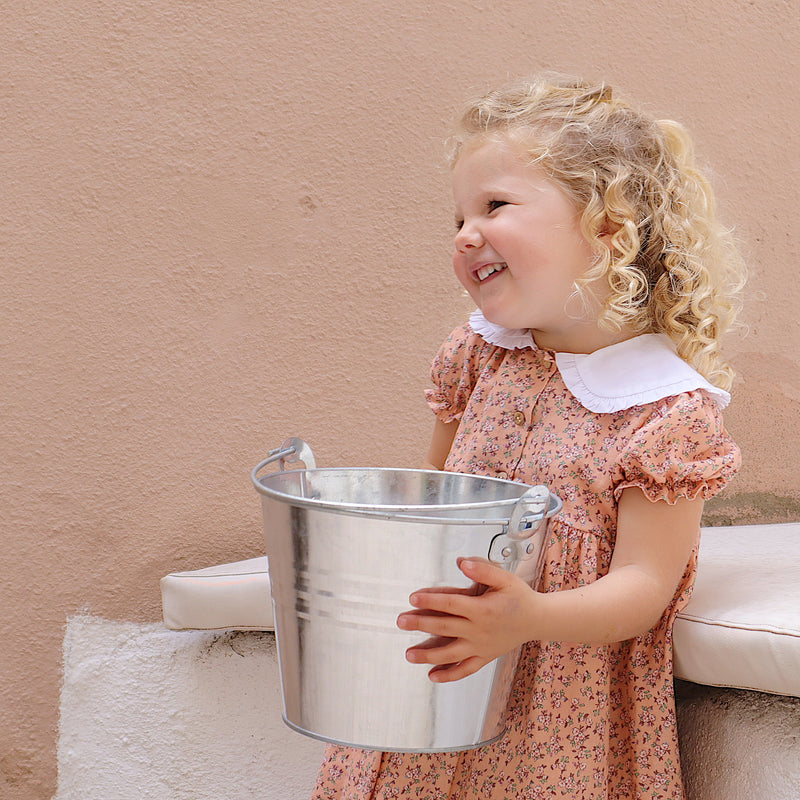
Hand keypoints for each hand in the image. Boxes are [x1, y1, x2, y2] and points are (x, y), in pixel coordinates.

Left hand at [396, 557, 537, 682]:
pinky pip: (465, 669)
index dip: (430, 600)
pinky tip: (432, 675)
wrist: (538, 619)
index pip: (450, 603)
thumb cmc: (519, 597)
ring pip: (450, 653)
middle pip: (444, 627)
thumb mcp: (504, 578)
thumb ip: (482, 570)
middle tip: (401, 621)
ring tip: (409, 654)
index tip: (413, 598)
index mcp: (482, 609)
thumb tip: (462, 563)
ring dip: (428, 654)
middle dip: (420, 624)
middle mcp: (479, 630)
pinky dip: (449, 675)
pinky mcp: (484, 657)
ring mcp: (481, 646)